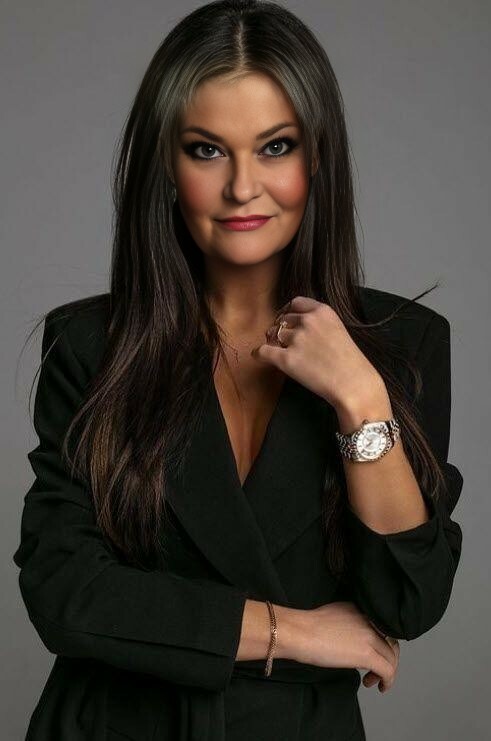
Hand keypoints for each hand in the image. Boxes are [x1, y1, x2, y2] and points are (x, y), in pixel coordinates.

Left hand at [251, 296, 385, 410]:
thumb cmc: (351, 362)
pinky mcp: (286, 359)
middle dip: (280, 328)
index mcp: (323, 311)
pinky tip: (258, 355)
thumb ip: (320, 324)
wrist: (354, 384)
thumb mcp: (339, 330)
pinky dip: (259, 353)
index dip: (288, 311)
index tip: (285, 318)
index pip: (296, 303)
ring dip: (272, 341)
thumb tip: (299, 327)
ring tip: (277, 350)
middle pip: (283, 319)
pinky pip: (263, 351)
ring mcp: (296, 339)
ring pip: (273, 334)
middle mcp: (308, 321)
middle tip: (281, 339)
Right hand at [288, 601, 399, 692]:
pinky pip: (388, 670)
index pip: (381, 628)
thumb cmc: (305, 628)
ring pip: (392, 657)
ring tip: (371, 681)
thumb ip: (347, 625)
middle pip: (390, 642)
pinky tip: (380, 687)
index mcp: (359, 610)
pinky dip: (388, 681)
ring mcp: (369, 636)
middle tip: (373, 671)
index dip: (380, 644)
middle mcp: (368, 620)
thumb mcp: (331, 618)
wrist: (299, 632)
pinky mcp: (367, 654)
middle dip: (387, 658)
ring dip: (386, 671)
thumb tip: (349, 641)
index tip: (371, 655)